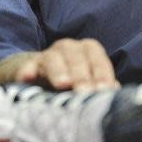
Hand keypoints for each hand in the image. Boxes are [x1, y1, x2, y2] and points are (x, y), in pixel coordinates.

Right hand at [0, 38, 118, 91]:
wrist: (37, 76)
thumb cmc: (72, 81)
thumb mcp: (89, 83)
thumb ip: (101, 86)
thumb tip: (115, 93)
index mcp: (87, 51)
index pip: (97, 58)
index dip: (102, 73)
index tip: (105, 90)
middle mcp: (67, 48)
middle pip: (75, 56)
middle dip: (81, 74)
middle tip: (85, 91)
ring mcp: (46, 55)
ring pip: (52, 58)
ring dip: (58, 70)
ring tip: (62, 84)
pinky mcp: (27, 65)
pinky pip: (26, 66)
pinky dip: (27, 70)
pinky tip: (28, 78)